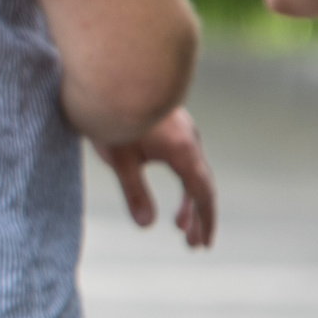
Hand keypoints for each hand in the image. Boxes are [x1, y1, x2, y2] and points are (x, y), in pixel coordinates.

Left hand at [95, 106, 216, 248]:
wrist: (113, 72)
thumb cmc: (112, 115)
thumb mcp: (119, 158)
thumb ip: (135, 191)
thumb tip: (147, 225)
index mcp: (184, 151)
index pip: (202, 194)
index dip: (205, 221)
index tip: (203, 244)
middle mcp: (191, 140)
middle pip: (201, 184)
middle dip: (198, 216)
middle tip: (194, 245)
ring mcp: (184, 130)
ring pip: (193, 171)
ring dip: (189, 200)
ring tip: (180, 225)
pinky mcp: (173, 125)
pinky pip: (186, 158)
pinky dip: (183, 180)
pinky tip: (176, 193)